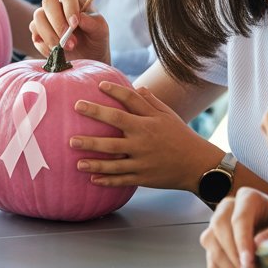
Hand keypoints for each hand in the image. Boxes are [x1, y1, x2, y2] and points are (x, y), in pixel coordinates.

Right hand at [29, 0, 110, 62]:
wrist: (87, 57)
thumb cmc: (95, 39)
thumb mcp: (101, 31)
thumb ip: (93, 22)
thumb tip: (80, 17)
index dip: (70, 6)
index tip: (75, 24)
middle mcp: (57, 5)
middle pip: (48, 2)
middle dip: (58, 23)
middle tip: (71, 42)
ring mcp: (45, 18)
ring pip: (38, 18)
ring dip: (51, 36)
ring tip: (66, 49)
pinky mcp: (38, 33)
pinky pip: (35, 35)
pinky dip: (46, 46)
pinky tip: (58, 53)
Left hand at [69, 82, 217, 189]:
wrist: (197, 164)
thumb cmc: (180, 135)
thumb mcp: (168, 116)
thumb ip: (150, 103)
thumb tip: (137, 87)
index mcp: (147, 125)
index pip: (126, 106)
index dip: (114, 93)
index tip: (99, 86)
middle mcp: (142, 143)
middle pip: (112, 140)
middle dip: (90, 138)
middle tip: (71, 136)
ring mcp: (142, 163)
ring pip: (113, 165)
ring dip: (94, 163)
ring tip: (77, 161)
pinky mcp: (143, 178)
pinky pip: (122, 180)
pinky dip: (107, 180)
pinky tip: (93, 179)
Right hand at [200, 187, 267, 267]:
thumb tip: (258, 242)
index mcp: (249, 199)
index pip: (239, 217)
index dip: (242, 240)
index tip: (249, 262)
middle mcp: (229, 209)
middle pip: (220, 228)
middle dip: (235, 256)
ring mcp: (218, 228)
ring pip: (213, 246)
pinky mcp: (214, 247)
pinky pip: (213, 264)